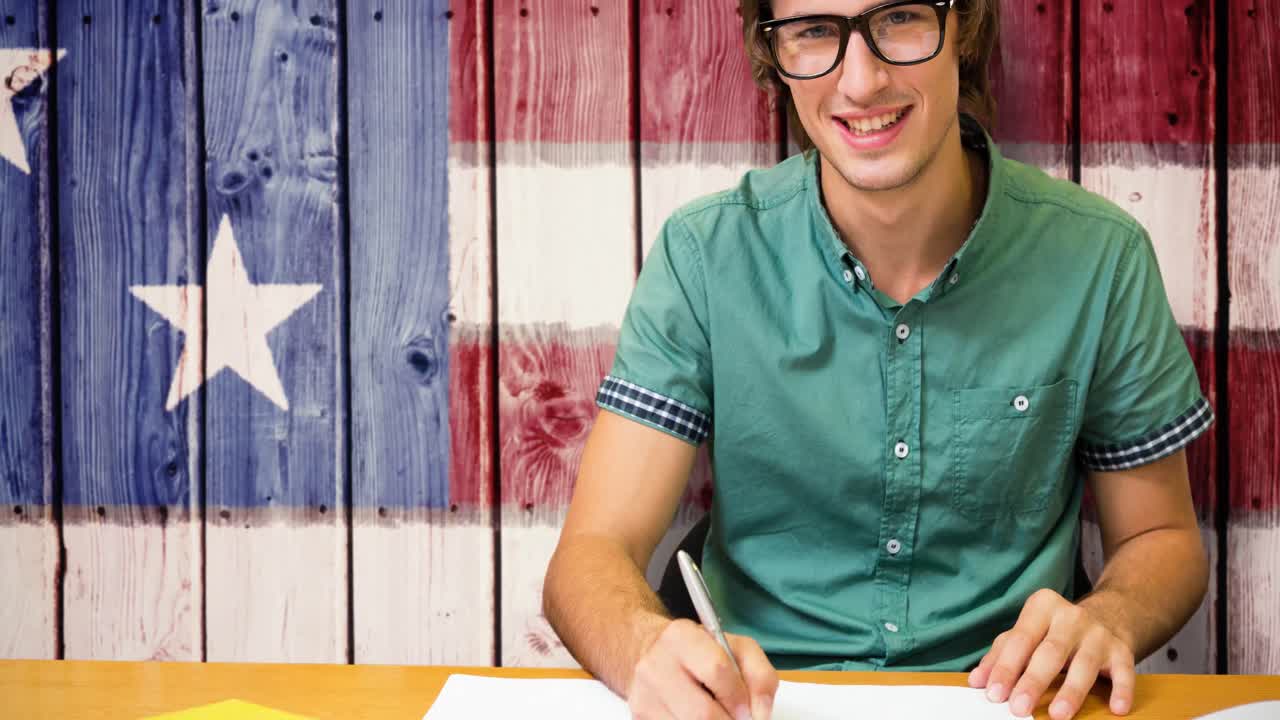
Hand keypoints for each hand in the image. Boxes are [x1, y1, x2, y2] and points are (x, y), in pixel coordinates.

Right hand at [627, 618, 777, 719]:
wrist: (649, 653)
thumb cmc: (699, 652)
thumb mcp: (735, 649)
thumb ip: (759, 676)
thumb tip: (761, 714)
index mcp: (681, 638)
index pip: (717, 670)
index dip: (739, 697)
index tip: (747, 710)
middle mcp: (655, 665)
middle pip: (702, 713)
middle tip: (736, 719)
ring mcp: (643, 694)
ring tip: (717, 715)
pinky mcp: (640, 716)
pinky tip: (697, 717)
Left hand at [968, 588, 1135, 719]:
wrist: (1109, 615)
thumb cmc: (1054, 630)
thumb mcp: (1027, 633)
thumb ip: (1001, 654)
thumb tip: (978, 681)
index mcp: (1042, 607)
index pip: (1019, 640)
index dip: (1005, 668)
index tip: (994, 693)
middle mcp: (1071, 617)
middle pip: (1050, 652)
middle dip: (1033, 681)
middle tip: (1018, 708)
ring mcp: (1099, 633)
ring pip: (1084, 664)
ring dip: (1071, 691)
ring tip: (1057, 714)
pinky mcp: (1123, 650)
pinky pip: (1125, 671)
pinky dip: (1121, 690)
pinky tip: (1117, 708)